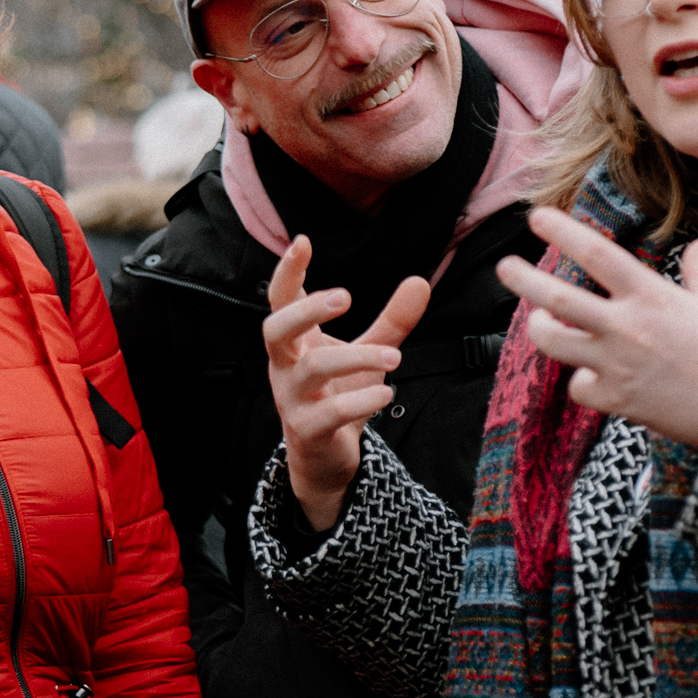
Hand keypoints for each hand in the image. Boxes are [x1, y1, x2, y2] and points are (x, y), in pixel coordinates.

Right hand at [262, 237, 431, 532]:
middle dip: (307, 310)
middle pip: (276, 329)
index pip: (280, 300)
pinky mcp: (307, 430)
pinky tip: (387, 394)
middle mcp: (285, 366)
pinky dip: (360, 401)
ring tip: (395, 357)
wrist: (326, 456)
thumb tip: (420, 280)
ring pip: (310, 369)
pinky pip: (328, 413)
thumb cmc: (340, 395)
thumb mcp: (368, 353)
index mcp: (295, 341)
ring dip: (355, 358)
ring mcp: (291, 399)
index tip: (302, 241)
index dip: (287, 272)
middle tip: (346, 297)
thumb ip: (392, 321)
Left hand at [498, 205, 697, 449]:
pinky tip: (589, 376)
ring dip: (540, 330)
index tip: (537, 216)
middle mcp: (626, 328)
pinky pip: (578, 387)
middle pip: (558, 299)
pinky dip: (580, 381)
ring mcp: (616, 365)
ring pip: (554, 343)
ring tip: (539, 322)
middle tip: (505, 266)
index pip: (597, 254)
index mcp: (651, 296)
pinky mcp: (617, 401)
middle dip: (523, 280)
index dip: (563, 232)